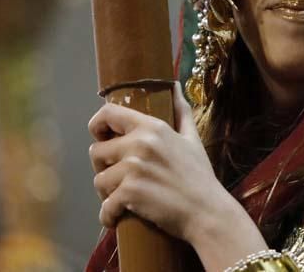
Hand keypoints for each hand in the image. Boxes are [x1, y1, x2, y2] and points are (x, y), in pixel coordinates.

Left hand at [88, 82, 219, 242]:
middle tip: (120, 179)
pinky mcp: (130, 193)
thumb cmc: (200, 177)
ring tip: (124, 199)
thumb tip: (175, 85)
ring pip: (99, 180)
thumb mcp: (192, 139)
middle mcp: (140, 143)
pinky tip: (118, 218)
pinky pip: (105, 206)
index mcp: (153, 127)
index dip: (97, 126)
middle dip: (104, 167)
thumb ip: (181, 111)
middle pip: (96, 151)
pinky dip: (109, 215)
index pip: (108, 113)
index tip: (102, 138)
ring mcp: (134, 168)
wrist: (207, 212)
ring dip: (107, 193)